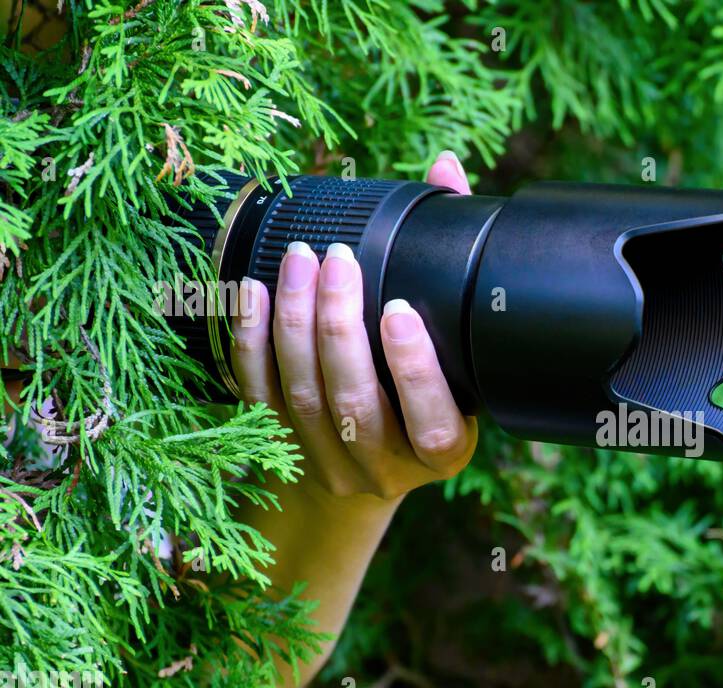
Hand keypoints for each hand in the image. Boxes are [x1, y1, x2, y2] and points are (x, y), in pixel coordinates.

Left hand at [230, 151, 476, 504]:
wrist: (371, 471)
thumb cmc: (425, 392)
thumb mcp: (459, 352)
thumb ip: (453, 262)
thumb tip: (446, 169)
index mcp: (444, 449)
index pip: (431, 420)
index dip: (413, 369)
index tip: (398, 311)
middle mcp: (388, 466)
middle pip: (354, 401)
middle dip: (340, 327)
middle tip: (337, 260)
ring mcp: (333, 464)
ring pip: (304, 398)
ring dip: (296, 325)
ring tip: (299, 261)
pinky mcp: (286, 451)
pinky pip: (261, 398)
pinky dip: (252, 344)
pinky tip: (252, 292)